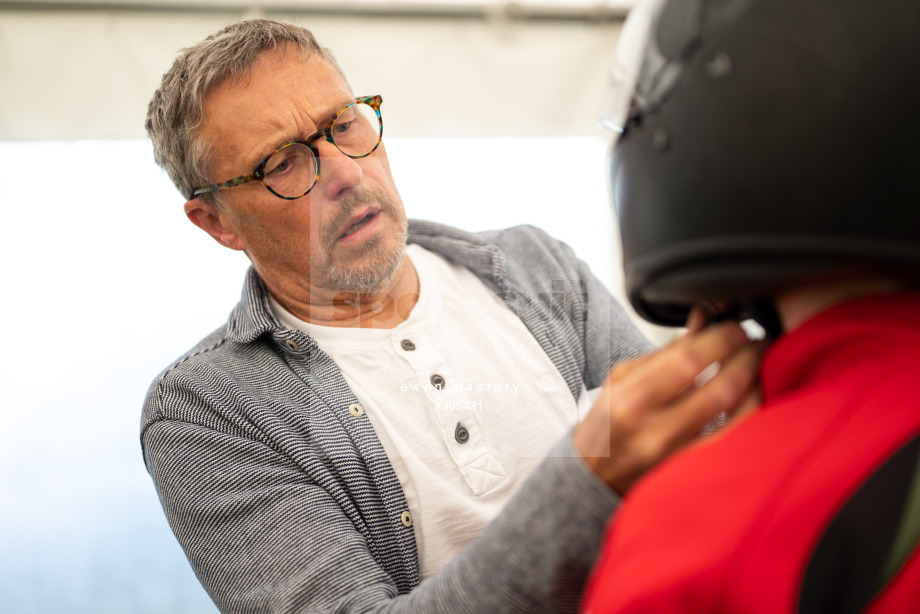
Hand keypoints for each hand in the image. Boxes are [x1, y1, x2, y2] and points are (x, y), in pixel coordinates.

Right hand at [574, 310, 762, 493]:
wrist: (598, 473)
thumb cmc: (608, 421)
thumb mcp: (622, 379)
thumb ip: (664, 352)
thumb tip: (702, 320)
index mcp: (630, 400)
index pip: (687, 361)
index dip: (720, 339)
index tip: (734, 326)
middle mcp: (655, 430)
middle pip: (720, 389)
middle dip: (747, 358)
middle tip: (755, 340)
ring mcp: (680, 454)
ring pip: (738, 416)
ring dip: (756, 382)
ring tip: (758, 361)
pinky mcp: (696, 467)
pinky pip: (737, 435)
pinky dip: (752, 408)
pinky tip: (753, 390)